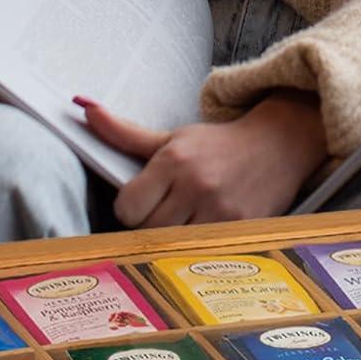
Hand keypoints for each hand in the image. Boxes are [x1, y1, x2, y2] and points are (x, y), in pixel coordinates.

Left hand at [73, 91, 329, 227]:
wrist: (279, 143)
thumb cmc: (217, 144)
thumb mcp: (171, 138)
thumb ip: (123, 132)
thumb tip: (82, 107)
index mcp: (174, 160)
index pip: (127, 208)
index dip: (131, 209)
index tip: (144, 201)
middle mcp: (196, 185)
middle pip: (149, 231)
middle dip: (153, 225)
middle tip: (168, 212)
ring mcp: (221, 210)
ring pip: (175, 247)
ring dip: (176, 241)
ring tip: (188, 222)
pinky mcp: (243, 229)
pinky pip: (205, 252)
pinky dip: (202, 247)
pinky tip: (209, 230)